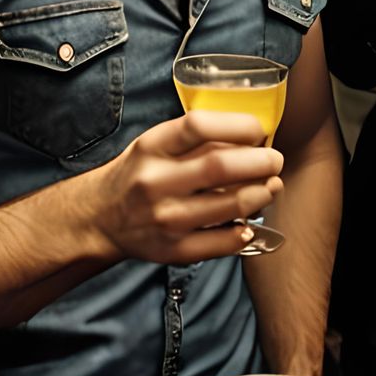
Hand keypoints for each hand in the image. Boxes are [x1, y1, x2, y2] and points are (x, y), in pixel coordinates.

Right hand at [85, 112, 283, 265]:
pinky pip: (220, 242)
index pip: (199, 126)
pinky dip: (243, 232)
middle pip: (220, 167)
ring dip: (261, 194)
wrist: (99, 217)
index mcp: (153, 147)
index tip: (259, 130)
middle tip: (276, 161)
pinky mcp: (172, 250)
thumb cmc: (141, 172)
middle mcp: (155, 181)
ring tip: (270, 186)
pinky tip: (250, 222)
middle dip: (261, 162)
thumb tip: (255, 137)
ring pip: (229, 205)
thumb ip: (198, 139)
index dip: (238, 125)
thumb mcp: (158, 143)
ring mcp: (164, 218)